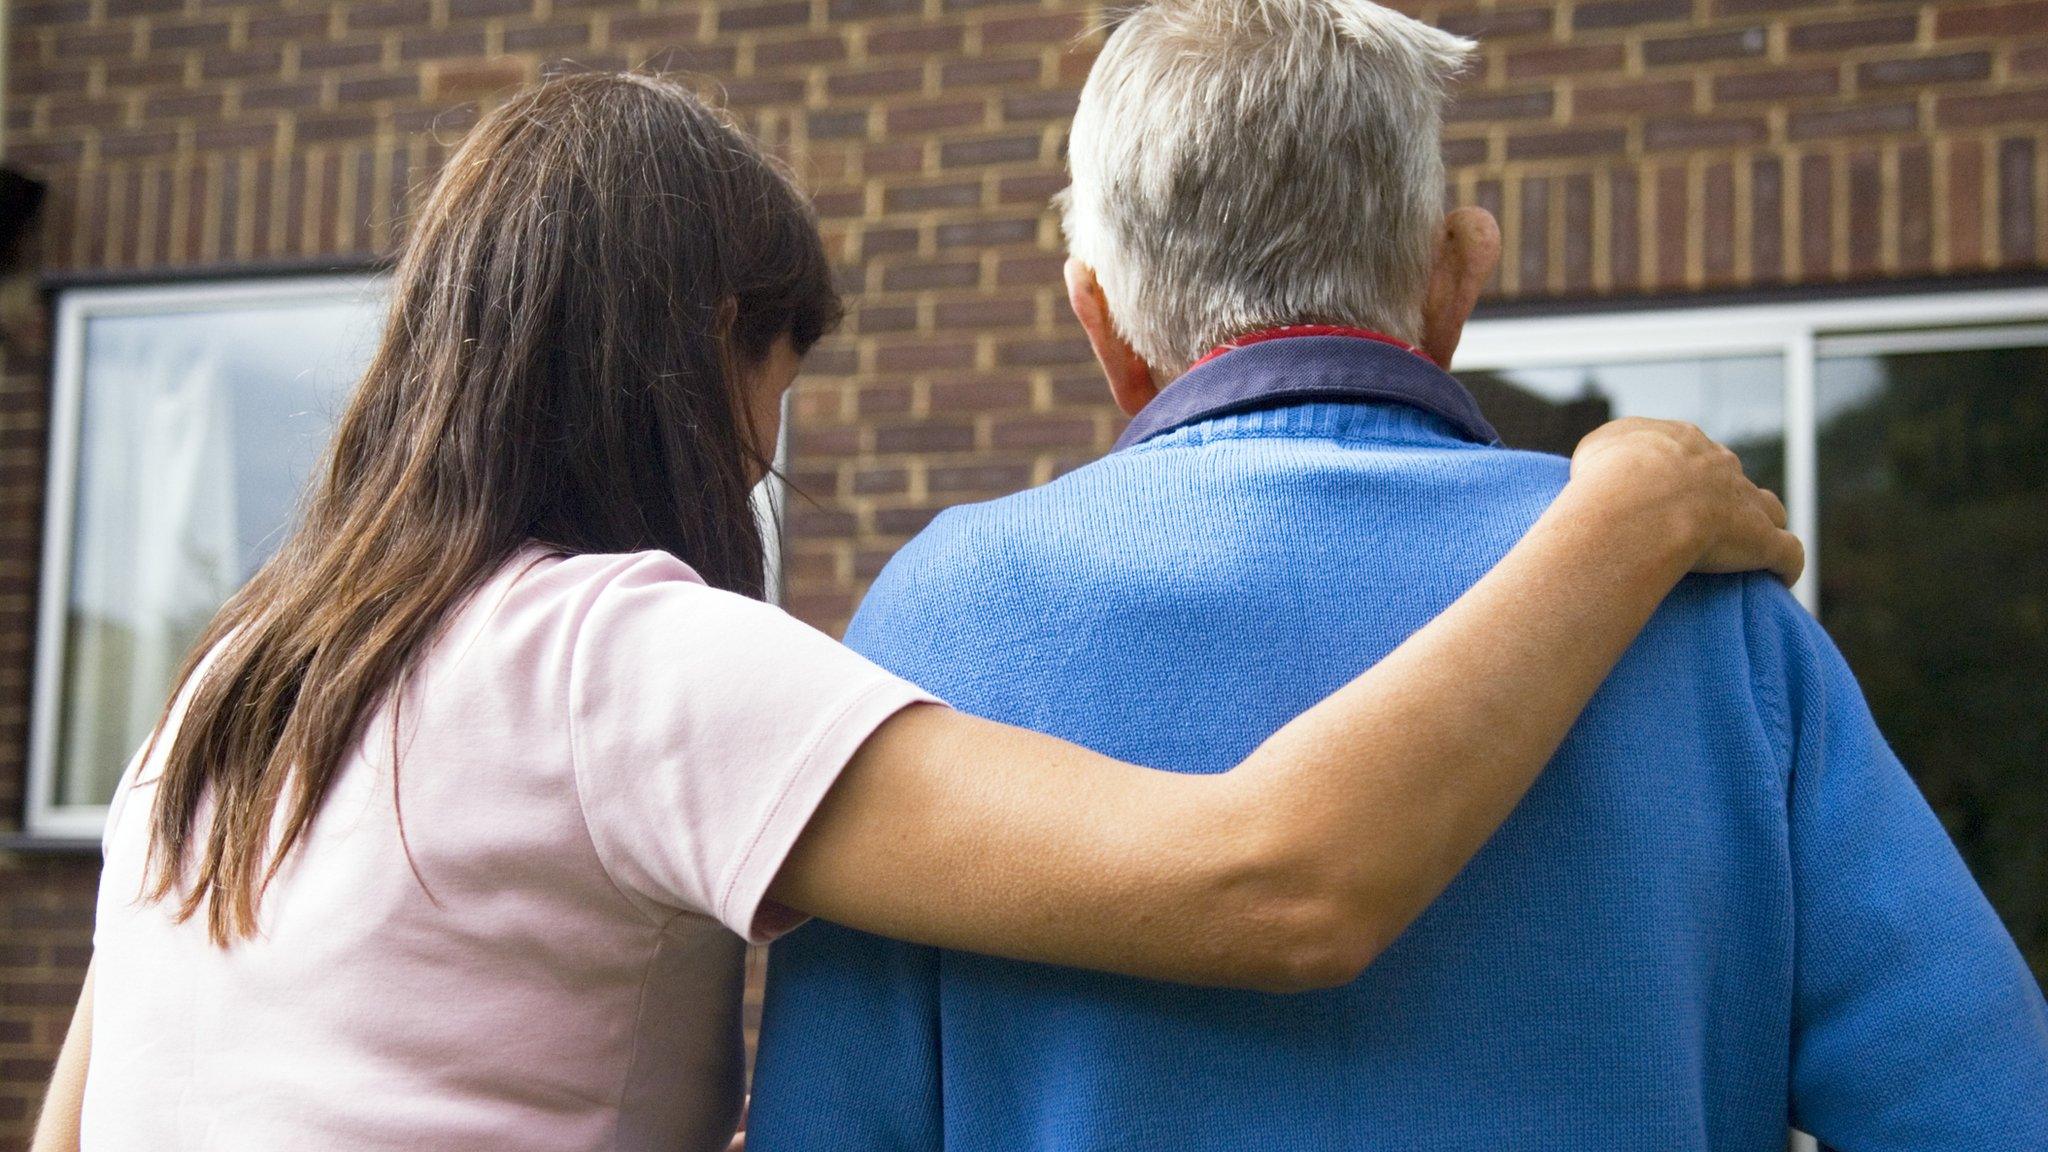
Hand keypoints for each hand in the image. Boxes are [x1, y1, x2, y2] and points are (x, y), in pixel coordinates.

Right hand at [1569, 417, 1803, 585]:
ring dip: (1764, 523)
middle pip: (1732, 479)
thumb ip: (1610, 453)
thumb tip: (1610, 465)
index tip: (1665, 497)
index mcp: (1684, 442)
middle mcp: (1721, 465)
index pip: (1692, 454)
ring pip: (1770, 509)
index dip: (1682, 475)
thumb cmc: (1609, 476)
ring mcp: (1746, 502)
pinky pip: (1788, 553)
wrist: (1639, 500)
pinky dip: (1787, 566)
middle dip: (1722, 497)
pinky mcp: (1762, 541)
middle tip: (1697, 524)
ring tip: (1748, 547)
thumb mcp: (1596, 449)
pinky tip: (1781, 579)